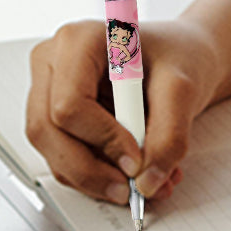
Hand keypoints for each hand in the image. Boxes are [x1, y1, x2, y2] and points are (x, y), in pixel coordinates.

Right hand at [26, 18, 221, 205]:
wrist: (180, 59)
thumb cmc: (177, 57)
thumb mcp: (183, 89)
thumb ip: (169, 135)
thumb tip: (146, 181)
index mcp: (78, 41)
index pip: (69, 103)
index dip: (101, 138)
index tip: (136, 160)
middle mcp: (53, 63)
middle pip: (47, 130)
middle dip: (89, 169)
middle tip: (131, 189)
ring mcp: (47, 91)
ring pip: (52, 151)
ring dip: (96, 178)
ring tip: (145, 182)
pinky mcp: (55, 118)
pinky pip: (64, 158)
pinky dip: (98, 176)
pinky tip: (134, 174)